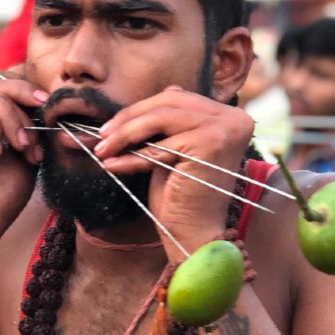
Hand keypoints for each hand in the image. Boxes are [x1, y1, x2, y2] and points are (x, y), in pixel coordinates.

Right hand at [0, 79, 47, 245]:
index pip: (1, 88)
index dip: (25, 90)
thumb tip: (43, 102)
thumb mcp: (25, 155)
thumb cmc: (0, 198)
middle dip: (21, 102)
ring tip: (21, 147)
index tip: (47, 104)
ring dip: (10, 119)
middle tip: (34, 134)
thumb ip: (29, 127)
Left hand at [94, 86, 254, 262]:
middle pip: (169, 101)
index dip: (141, 109)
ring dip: (125, 134)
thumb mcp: (176, 149)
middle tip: (101, 136)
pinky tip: (112, 164)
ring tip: (102, 149)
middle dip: (129, 117)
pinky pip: (159, 146)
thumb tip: (150, 98)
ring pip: (160, 118)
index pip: (177, 98)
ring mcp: (225, 129)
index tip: (111, 126)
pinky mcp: (210, 145)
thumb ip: (170, 123)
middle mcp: (234, 118)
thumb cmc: (183, 197)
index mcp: (230, 115)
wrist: (197, 236)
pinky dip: (132, 156)